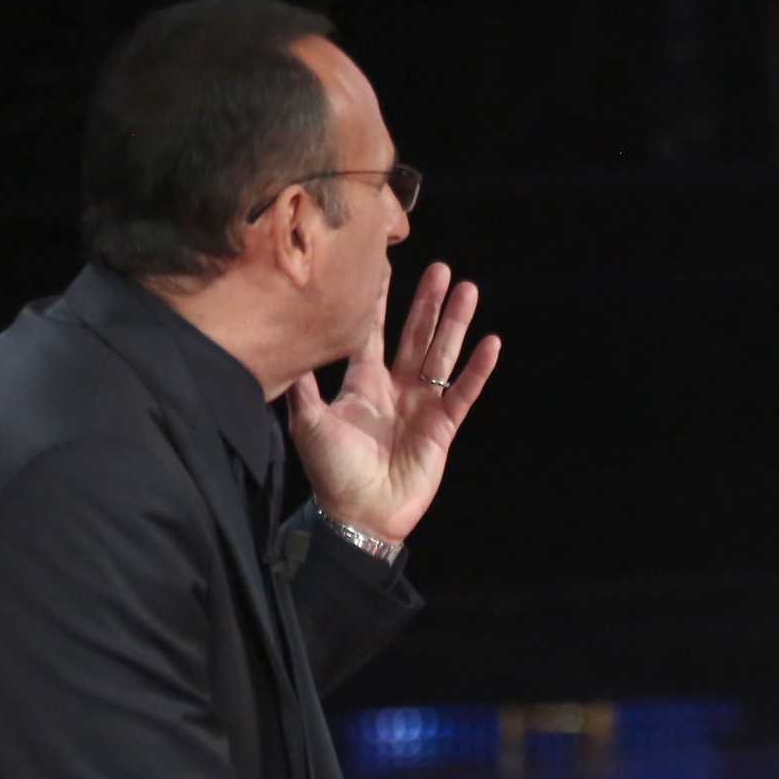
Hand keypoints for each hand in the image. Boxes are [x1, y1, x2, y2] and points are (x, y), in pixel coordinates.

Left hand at [287, 262, 500, 541]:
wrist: (359, 513)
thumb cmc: (331, 471)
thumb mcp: (308, 423)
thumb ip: (304, 385)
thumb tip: (288, 343)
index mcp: (363, 382)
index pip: (374, 333)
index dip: (380, 302)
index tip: (384, 265)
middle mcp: (395, 387)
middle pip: (416, 335)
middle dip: (428, 303)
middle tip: (441, 268)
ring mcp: (422, 405)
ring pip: (442, 355)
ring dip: (455, 324)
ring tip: (468, 290)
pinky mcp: (443, 426)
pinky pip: (463, 392)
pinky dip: (478, 370)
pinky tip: (490, 344)